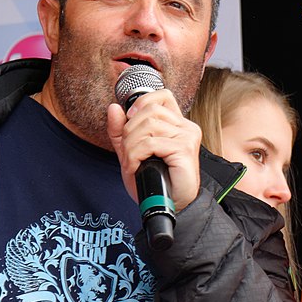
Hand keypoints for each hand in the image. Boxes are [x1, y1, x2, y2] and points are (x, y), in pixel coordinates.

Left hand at [107, 89, 200, 211]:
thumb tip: (113, 108)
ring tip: (133, 162)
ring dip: (131, 146)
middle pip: (149, 110)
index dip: (142, 103)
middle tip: (129, 153)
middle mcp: (185, 126)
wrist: (166, 205)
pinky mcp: (184, 149)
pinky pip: (150, 143)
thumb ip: (121, 130)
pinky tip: (137, 167)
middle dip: (129, 131)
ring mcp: (187, 137)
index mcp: (177, 123)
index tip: (131, 120)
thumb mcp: (131, 151)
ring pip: (148, 126)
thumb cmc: (153, 180)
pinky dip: (135, 156)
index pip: (162, 96)